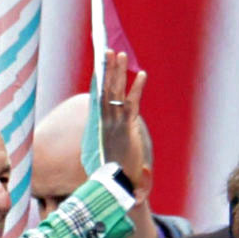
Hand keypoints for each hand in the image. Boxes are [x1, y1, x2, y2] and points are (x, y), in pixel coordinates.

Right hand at [97, 51, 148, 181]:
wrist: (113, 187)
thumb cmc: (108, 175)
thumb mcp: (101, 158)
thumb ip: (104, 146)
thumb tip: (128, 153)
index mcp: (97, 126)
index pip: (96, 97)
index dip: (97, 80)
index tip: (97, 66)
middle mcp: (104, 122)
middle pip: (104, 89)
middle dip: (106, 69)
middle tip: (107, 51)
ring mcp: (115, 124)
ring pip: (114, 92)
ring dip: (116, 72)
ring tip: (118, 54)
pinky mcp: (127, 128)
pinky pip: (132, 103)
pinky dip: (137, 89)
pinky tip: (142, 75)